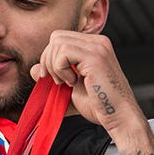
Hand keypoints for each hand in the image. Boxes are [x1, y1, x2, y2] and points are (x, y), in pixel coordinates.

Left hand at [30, 30, 147, 139]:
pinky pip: (63, 52)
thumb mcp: (70, 89)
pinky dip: (61, 69)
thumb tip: (34, 69)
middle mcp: (98, 42)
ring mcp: (98, 47)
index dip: (50, 57)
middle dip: (48, 60)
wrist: (119, 117)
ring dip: (54, 66)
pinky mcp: (95, 57)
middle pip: (56, 37)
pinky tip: (73, 82)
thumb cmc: (100, 106)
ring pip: (58, 42)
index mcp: (94, 46)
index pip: (61, 38)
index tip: (53, 78)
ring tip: (67, 82)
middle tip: (57, 81)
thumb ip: (53, 77)